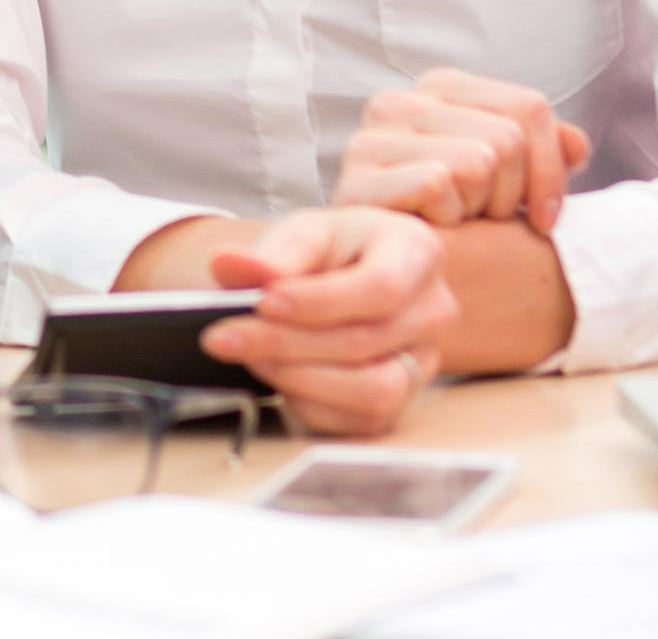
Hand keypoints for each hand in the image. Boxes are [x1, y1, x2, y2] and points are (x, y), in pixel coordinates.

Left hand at [194, 207, 459, 436]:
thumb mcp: (302, 235)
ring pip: (371, 392)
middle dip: (286, 343)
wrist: (342, 278)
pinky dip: (309, 404)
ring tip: (250, 356)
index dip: (319, 303)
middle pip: (365, 342)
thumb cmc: (329, 251)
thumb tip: (226, 265)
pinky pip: (358, 422)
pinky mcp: (401, 401)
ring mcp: (423, 362)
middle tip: (225, 336)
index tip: (263, 302)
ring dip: (299, 379)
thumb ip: (271, 253)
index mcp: (417, 253)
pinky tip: (276, 377)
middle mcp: (433, 311)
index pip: (380, 288)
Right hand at [336, 68, 592, 232]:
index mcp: (439, 89)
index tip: (546, 216)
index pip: (528, 107)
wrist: (380, 272)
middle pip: (507, 138)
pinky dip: (445, 218)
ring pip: (476, 161)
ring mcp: (370, 139)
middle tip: (484, 219)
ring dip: (476, 209)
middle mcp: (400, 102)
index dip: (550, 170)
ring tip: (455, 223)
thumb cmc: (448, 224)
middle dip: (510, 195)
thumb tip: (577, 145)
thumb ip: (543, 156)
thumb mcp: (506, 183)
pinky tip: (429, 231)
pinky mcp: (355, 179)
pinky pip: (436, 183)